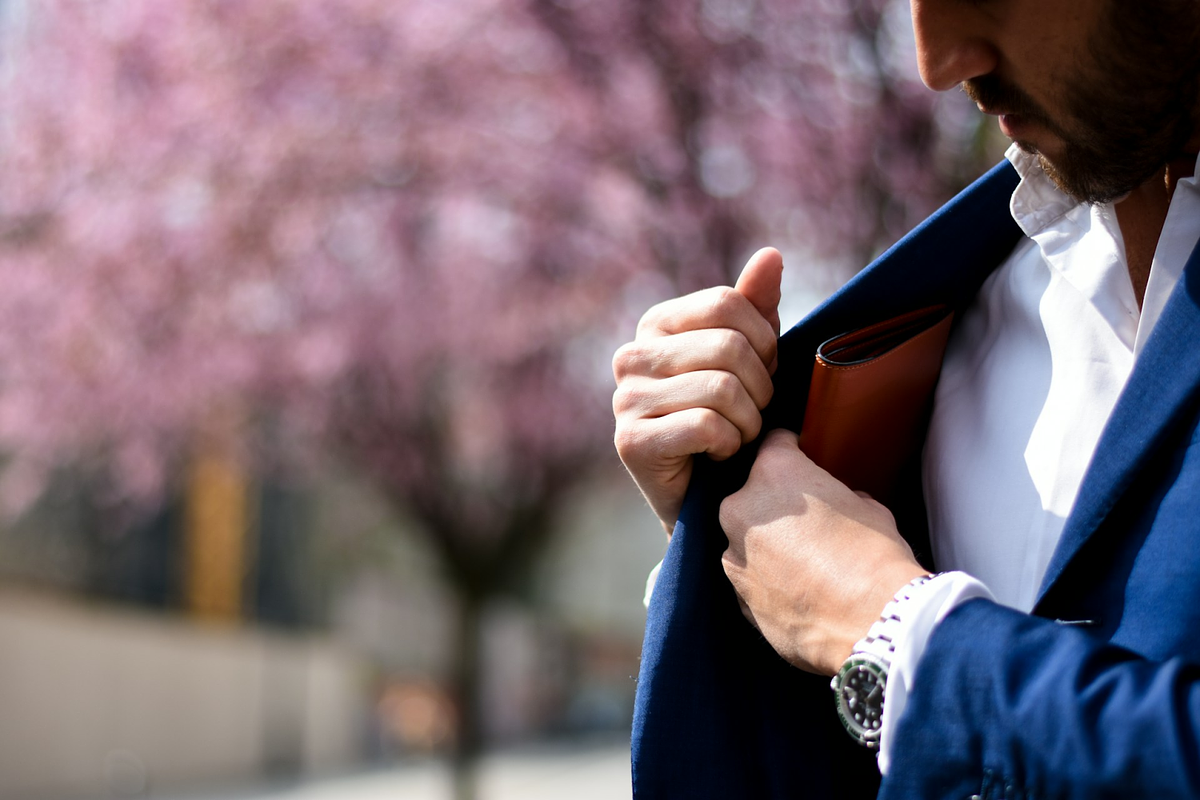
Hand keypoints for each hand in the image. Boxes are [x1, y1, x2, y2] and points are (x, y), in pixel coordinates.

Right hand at [612, 247, 782, 533]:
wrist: (707, 496)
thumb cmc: (730, 419)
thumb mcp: (749, 357)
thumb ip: (756, 307)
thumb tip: (771, 255)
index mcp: (656, 323)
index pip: (728, 303)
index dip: (765, 341)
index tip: (763, 373)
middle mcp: (631, 355)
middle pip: (729, 346)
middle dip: (761, 387)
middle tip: (753, 413)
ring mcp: (625, 399)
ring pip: (723, 389)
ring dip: (748, 422)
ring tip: (736, 436)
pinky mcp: (630, 442)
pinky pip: (707, 426)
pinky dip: (729, 446)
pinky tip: (716, 455)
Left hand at [719, 429, 927, 674]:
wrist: (872, 622)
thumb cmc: (875, 557)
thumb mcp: (868, 508)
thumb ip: (841, 495)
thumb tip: (843, 501)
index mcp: (774, 473)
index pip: (775, 443)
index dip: (792, 450)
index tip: (801, 459)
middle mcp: (742, 508)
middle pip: (753, 494)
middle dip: (775, 504)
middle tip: (809, 522)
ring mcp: (734, 554)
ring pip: (746, 538)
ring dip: (768, 545)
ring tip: (806, 564)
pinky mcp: (736, 595)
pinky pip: (750, 577)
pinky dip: (768, 581)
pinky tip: (800, 592)